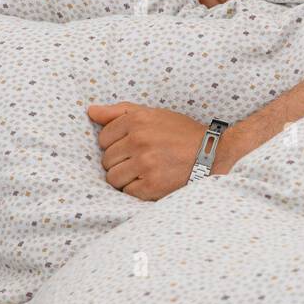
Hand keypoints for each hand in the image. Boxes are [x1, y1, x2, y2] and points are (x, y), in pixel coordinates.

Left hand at [87, 102, 208, 200]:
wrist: (213, 154)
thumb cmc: (181, 133)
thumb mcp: (153, 114)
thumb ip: (119, 112)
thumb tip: (90, 111)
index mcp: (137, 120)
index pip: (103, 138)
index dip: (116, 144)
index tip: (132, 146)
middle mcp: (138, 141)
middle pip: (107, 160)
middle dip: (120, 161)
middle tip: (141, 159)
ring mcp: (144, 164)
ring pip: (113, 178)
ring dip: (125, 178)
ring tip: (144, 171)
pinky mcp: (151, 185)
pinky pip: (127, 192)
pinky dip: (136, 189)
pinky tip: (151, 181)